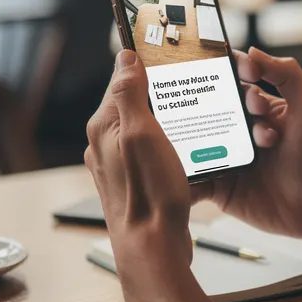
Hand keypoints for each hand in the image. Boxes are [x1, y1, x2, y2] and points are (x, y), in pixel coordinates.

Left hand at [84, 50, 193, 290]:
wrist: (153, 250)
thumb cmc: (149, 194)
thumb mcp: (141, 133)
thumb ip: (129, 93)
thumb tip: (125, 57)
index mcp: (103, 126)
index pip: (123, 80)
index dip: (147, 64)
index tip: (170, 51)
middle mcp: (106, 144)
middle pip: (136, 102)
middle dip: (163, 91)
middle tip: (193, 82)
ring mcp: (121, 164)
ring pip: (148, 127)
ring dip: (171, 118)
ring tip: (198, 112)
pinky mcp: (138, 181)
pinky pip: (155, 150)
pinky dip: (173, 142)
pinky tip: (193, 146)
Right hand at [195, 48, 301, 237]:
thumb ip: (287, 74)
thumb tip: (252, 51)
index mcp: (261, 109)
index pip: (235, 83)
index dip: (228, 72)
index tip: (226, 67)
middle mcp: (241, 131)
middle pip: (211, 109)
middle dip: (209, 103)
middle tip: (217, 107)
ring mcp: (229, 158)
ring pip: (198, 141)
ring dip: (192, 135)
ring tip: (192, 133)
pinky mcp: (221, 186)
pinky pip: (194, 178)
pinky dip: (182, 175)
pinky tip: (173, 167)